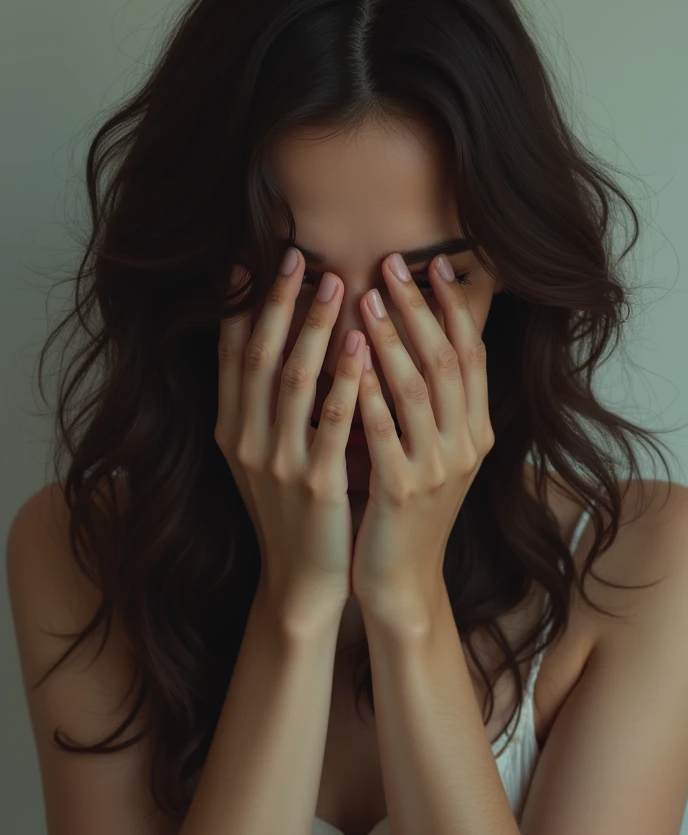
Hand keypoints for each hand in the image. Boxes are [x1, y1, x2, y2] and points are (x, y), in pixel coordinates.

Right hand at [215, 248, 365, 627]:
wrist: (301, 578)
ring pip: (293, 380)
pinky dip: (346, 379)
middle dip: (279, 303)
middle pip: (259, 356)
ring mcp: (278, 462)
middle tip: (297, 256)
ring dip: (313, 328)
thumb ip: (266, 406)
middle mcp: (246, 441)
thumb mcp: (264, 456)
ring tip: (336, 283)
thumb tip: (280, 341)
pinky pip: (333, 420)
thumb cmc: (290, 510)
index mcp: (231, 430)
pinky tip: (361, 345)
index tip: (251, 259)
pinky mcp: (316, 483)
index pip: (230, 355)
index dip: (240, 306)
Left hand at [351, 252, 494, 620]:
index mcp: (476, 431)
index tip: (435, 264)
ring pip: (418, 389)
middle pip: (448, 361)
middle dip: (420, 308)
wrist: (403, 580)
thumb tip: (417, 336)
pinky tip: (348, 360)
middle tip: (394, 264)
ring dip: (392, 340)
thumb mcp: (434, 452)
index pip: (473, 355)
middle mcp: (465, 445)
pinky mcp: (402, 491)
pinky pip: (384, 431)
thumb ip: (433, 402)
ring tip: (366, 298)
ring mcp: (437, 468)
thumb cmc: (409, 508)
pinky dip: (368, 392)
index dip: (455, 307)